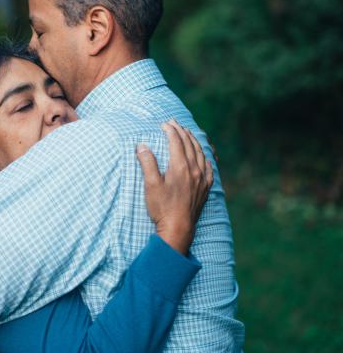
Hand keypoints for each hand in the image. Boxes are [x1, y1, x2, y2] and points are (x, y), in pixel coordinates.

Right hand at [136, 120, 213, 255]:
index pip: (176, 142)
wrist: (178, 228)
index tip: (164, 124)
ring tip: (188, 133)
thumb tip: (142, 146)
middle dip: (181, 131)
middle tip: (174, 123)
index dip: (170, 131)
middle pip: (189, 144)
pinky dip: (206, 158)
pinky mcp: (205, 188)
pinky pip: (209, 168)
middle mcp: (194, 170)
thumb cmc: (162, 207)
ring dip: (194, 141)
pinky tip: (204, 157)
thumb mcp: (150, 185)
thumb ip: (147, 163)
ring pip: (200, 154)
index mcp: (180, 167)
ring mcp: (202, 179)